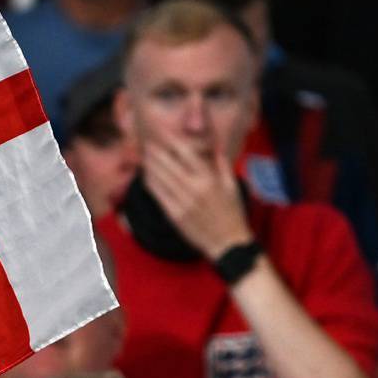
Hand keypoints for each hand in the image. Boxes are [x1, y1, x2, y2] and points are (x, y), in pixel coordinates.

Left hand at [141, 141, 252, 261]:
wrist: (227, 242)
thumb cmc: (232, 213)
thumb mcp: (232, 186)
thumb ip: (222, 164)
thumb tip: (215, 147)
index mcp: (209, 178)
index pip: (186, 154)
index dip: (172, 142)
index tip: (164, 135)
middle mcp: (194, 188)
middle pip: (169, 164)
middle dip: (157, 153)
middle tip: (148, 144)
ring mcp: (182, 202)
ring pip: (161, 179)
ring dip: (151, 166)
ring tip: (145, 157)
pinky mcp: (174, 215)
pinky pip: (159, 196)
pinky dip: (151, 184)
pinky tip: (146, 176)